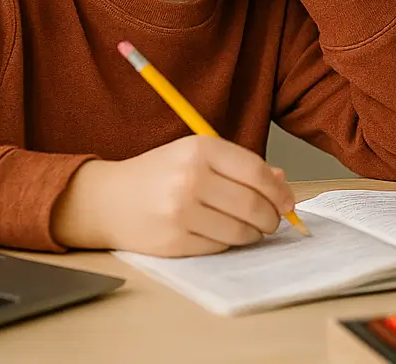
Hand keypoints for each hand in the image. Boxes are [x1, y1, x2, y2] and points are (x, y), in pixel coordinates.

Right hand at [51, 136, 296, 255]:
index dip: (279, 191)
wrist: (108, 199)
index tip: (288, 201)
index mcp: (200, 149)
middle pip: (253, 204)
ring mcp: (181, 211)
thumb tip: (281, 183)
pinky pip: (220, 247)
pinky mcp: (174, 241)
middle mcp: (190, 178)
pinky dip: (229, 243)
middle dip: (272, 217)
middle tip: (273, 220)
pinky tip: (223, 234)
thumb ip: (239, 166)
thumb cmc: (159, 174)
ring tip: (250, 228)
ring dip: (254, 233)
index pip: (256, 172)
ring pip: (240, 230)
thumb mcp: (196, 155)